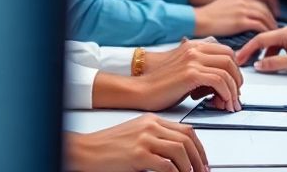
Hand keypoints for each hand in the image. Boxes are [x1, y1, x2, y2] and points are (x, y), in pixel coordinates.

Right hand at [65, 115, 207, 171]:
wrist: (84, 150)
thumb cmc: (105, 146)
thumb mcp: (135, 135)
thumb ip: (154, 138)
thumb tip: (176, 153)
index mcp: (151, 120)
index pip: (185, 130)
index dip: (198, 146)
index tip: (202, 160)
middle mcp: (150, 126)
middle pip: (187, 139)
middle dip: (199, 158)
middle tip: (202, 171)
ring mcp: (144, 139)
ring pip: (181, 151)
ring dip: (191, 167)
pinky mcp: (139, 155)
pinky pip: (167, 165)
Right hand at [142, 38, 243, 110]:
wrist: (141, 90)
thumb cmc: (160, 85)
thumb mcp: (185, 71)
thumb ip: (203, 71)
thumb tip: (223, 84)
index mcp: (193, 46)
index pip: (226, 51)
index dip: (234, 69)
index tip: (234, 84)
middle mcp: (194, 49)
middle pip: (230, 59)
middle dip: (237, 79)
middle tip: (236, 95)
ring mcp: (192, 60)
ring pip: (227, 70)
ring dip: (233, 90)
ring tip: (230, 104)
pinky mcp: (190, 74)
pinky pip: (219, 80)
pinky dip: (226, 93)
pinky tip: (222, 102)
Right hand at [193, 0, 275, 36]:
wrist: (197, 19)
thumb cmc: (206, 17)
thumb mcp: (223, 5)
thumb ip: (235, 7)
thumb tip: (243, 17)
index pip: (259, 1)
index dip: (266, 11)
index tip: (270, 19)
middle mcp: (242, 0)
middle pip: (264, 8)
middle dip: (272, 18)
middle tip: (275, 28)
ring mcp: (242, 9)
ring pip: (265, 16)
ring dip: (271, 26)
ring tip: (272, 35)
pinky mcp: (241, 21)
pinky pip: (259, 25)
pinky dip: (265, 32)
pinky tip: (266, 38)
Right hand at [235, 26, 286, 75]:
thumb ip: (274, 64)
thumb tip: (258, 65)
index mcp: (286, 33)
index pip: (259, 39)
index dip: (247, 49)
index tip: (239, 58)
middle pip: (264, 41)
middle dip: (253, 52)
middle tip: (244, 62)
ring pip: (272, 46)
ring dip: (264, 55)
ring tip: (259, 66)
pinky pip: (280, 49)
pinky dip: (274, 56)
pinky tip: (274, 64)